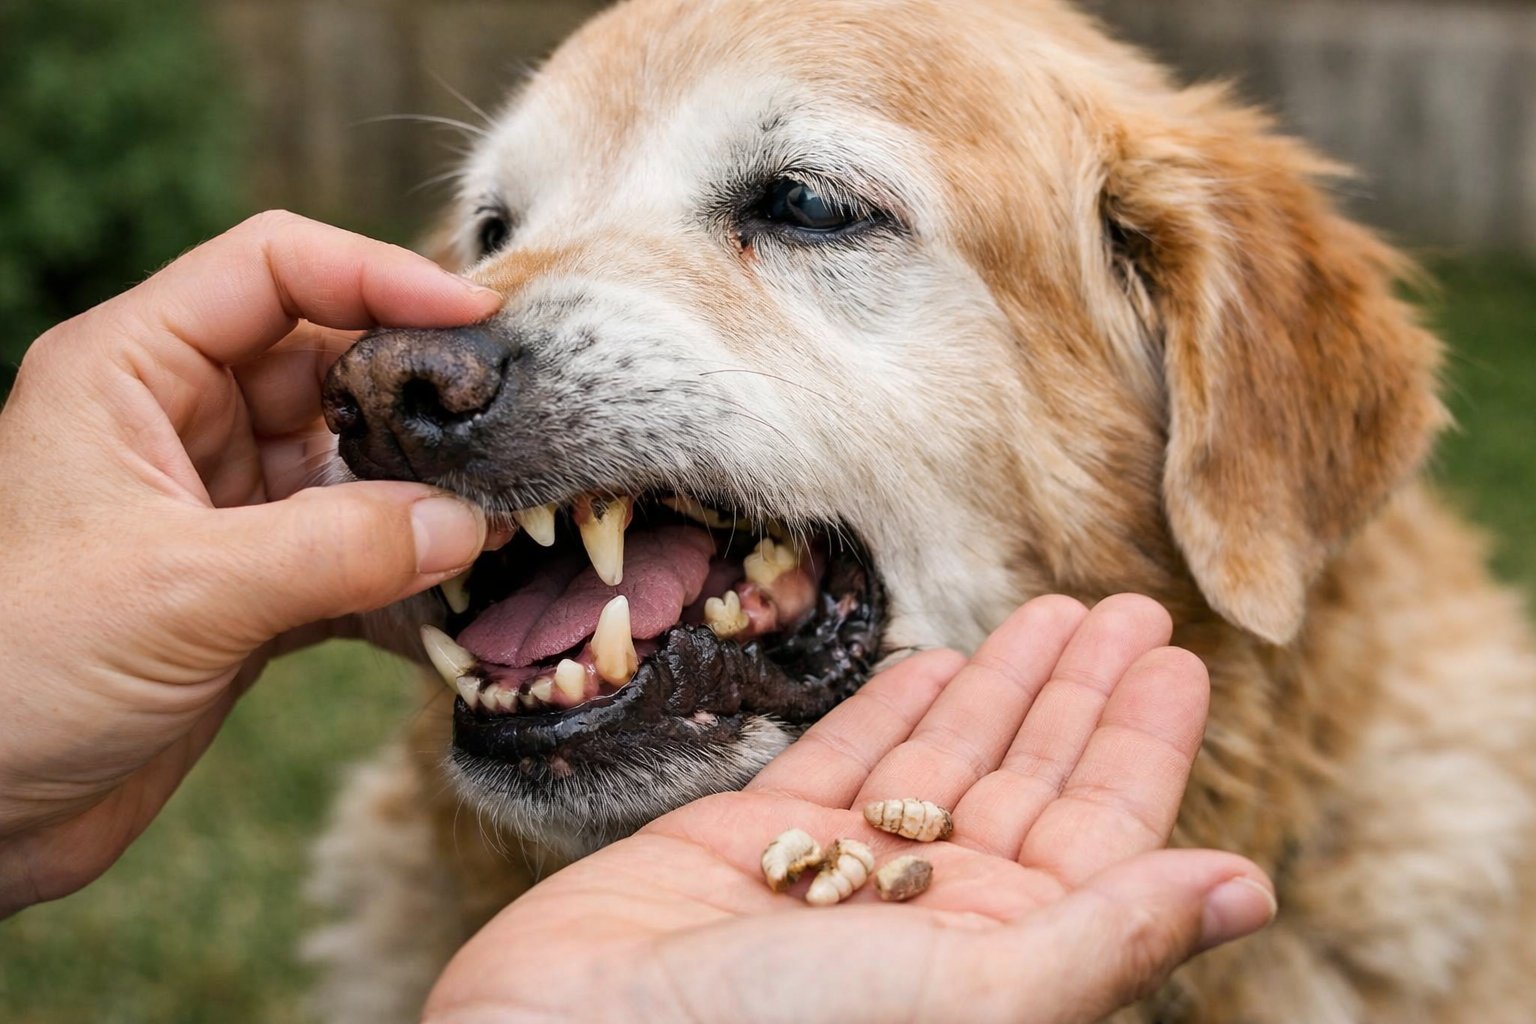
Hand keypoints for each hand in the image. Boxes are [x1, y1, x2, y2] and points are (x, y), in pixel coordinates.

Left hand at [0, 211, 504, 915]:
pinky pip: (351, 547)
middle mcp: (179, 419)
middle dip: (417, 391)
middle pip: (328, 359)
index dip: (380, 274)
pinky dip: (403, 569)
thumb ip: (334, 550)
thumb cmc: (18, 669)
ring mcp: (220, 502)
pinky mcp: (250, 582)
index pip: (274, 268)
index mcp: (130, 370)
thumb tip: (467, 524)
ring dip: (422, 488)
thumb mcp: (180, 590)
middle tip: (511, 424)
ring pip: (350, 457)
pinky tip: (455, 595)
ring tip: (502, 512)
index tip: (477, 316)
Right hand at [424, 594, 1275, 1023]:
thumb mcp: (973, 991)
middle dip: (1080, 696)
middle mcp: (930, 923)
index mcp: (1000, 961)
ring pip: (946, 763)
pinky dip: (895, 709)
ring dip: (1002, 685)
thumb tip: (1250, 887)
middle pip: (1033, 786)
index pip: (1103, 835)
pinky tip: (940, 660)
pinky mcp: (752, 847)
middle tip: (1130, 607)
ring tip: (1054, 610)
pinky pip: (846, 762)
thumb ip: (1108, 935)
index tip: (1179, 654)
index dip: (1142, 742)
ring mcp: (839, 881)